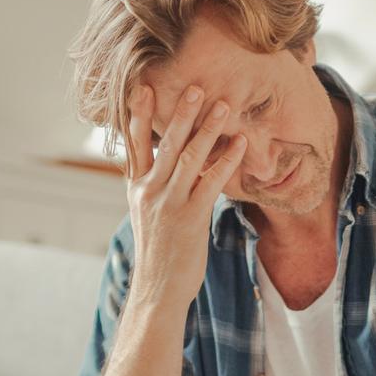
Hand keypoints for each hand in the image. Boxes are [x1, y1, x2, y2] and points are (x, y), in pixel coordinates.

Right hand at [125, 83, 246, 309]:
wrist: (158, 287)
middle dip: (181, 114)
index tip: (143, 88)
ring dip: (208, 129)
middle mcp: (149, 191)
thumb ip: (150, 182)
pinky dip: (227, 160)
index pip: (135, 145)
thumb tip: (164, 158)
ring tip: (223, 106)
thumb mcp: (143, 212)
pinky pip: (211, 181)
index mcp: (137, 187)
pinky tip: (240, 143)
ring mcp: (169, 203)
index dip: (138, 116)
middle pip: (166, 144)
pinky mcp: (191, 217)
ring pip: (189, 158)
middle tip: (195, 87)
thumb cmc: (156, 247)